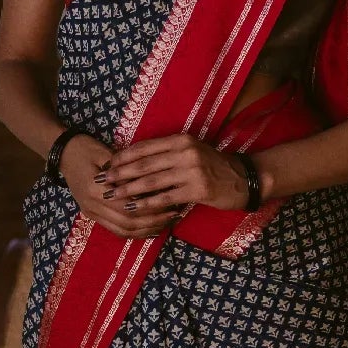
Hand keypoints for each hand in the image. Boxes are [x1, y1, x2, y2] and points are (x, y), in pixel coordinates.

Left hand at [90, 133, 251, 237]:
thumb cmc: (213, 166)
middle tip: (103, 181)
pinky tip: (134, 208)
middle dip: (120, 173)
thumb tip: (136, 161)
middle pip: (144, 164)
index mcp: (180, 140)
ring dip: (129, 190)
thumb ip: (167, 153)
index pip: (145, 147)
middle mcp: (184, 152)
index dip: (123, 156)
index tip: (107, 164)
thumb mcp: (191, 151)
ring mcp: (191, 171)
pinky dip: (147, 204)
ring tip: (113, 196)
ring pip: (152, 182)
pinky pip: (165, 198)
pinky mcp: (196, 190)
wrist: (244, 178)